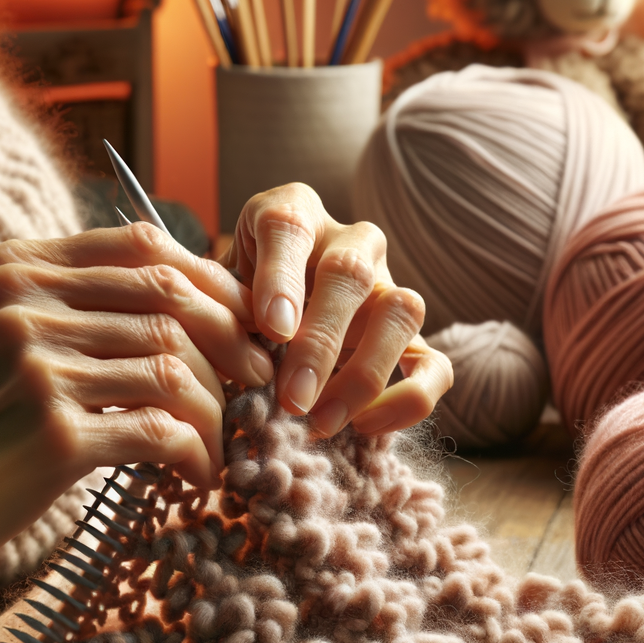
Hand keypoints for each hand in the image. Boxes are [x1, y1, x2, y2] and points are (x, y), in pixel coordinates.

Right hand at [0, 226, 273, 642]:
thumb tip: (180, 303)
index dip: (213, 283)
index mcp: (13, 267)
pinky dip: (197, 455)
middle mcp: (23, 301)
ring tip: (223, 444)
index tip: (244, 328)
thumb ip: (69, 309)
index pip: (144, 246)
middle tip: (260, 386)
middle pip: (173, 299)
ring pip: (177, 368)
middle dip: (235, 343)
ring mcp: (36, 364)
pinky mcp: (52, 432)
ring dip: (218, 412)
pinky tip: (196, 478)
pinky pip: (163, 431)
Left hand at [219, 183, 452, 437]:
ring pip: (403, 311)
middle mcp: (349, 242)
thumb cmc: (234, 305)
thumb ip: (211, 307)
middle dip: (321, 342)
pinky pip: (435, 365)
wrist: (268, 325)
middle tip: (292, 398)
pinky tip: (364, 427)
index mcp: (292, 215)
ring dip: (363, 374)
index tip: (272, 329)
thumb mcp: (213, 295)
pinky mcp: (412, 339)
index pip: (288, 226)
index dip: (280, 277)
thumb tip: (207, 339)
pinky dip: (409, 400)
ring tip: (320, 421)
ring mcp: (388, 287)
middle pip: (350, 273)